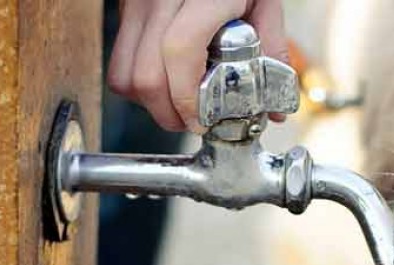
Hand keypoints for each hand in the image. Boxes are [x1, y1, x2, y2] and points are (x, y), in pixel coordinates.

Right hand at [108, 0, 288, 132]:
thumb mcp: (263, 0)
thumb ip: (272, 49)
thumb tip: (274, 109)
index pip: (179, 52)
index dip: (186, 98)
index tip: (200, 121)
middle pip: (146, 77)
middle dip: (169, 113)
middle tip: (192, 122)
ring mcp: (136, 4)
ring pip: (125, 76)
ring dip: (149, 104)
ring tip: (177, 107)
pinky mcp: (125, 11)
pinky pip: (119, 63)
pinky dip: (137, 87)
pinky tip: (163, 85)